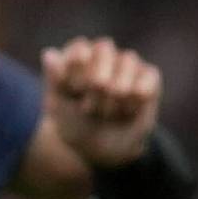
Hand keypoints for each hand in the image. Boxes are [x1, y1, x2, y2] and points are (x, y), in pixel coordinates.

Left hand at [40, 38, 162, 168]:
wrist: (104, 151)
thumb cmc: (76, 124)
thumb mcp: (58, 106)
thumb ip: (53, 80)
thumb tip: (49, 54)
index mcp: (75, 54)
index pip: (79, 48)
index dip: (77, 71)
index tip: (75, 93)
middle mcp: (102, 53)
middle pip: (104, 48)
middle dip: (98, 81)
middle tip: (90, 108)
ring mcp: (126, 63)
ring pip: (128, 60)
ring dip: (118, 91)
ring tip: (109, 114)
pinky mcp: (148, 77)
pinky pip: (148, 76)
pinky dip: (138, 95)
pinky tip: (128, 111)